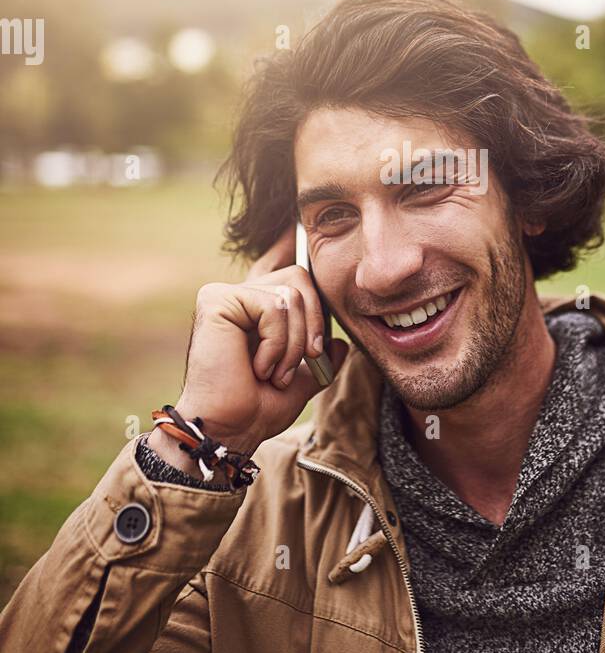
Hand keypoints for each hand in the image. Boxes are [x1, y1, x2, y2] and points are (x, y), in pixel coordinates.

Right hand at [171, 227, 347, 455]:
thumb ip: (319, 357)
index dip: (289, 241)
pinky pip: (275, 306)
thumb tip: (340, 343)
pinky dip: (278, 343)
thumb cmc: (257, 408)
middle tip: (302, 361)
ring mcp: (226, 294)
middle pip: (302, 280)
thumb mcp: (301, 379)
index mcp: (256, 309)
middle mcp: (241, 295)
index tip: (295, 223)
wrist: (230, 429)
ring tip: (273, 372)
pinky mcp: (217, 299)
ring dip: (295, 344)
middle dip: (313, 325)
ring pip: (293, 295)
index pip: (279, 263)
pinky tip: (258, 366)